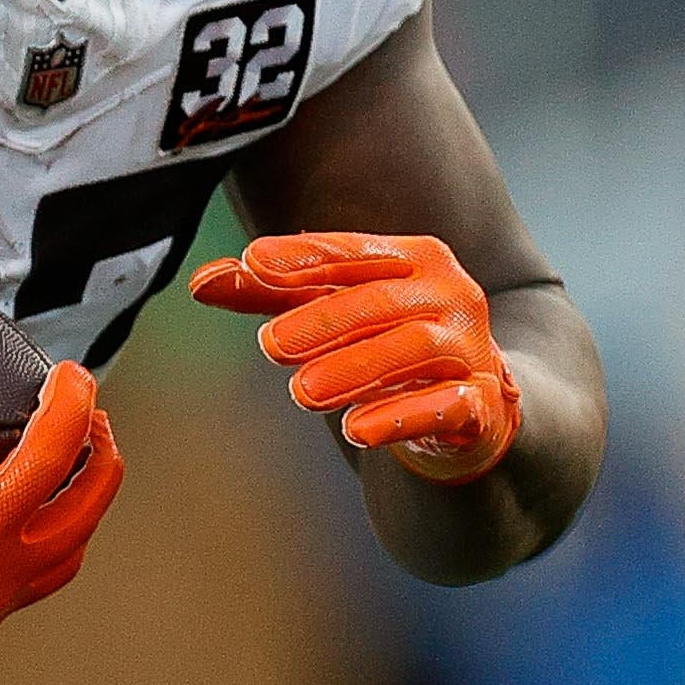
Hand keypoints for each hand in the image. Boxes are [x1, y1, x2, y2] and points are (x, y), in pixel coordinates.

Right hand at [0, 328, 119, 684]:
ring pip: (64, 559)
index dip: (70, 406)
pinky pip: (25, 585)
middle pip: (85, 513)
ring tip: (70, 471)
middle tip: (91, 416)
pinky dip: (38, 546)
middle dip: (101, 457)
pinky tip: (8, 524)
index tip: (72, 374)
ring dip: (79, 510)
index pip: (52, 459)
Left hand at [190, 230, 522, 478]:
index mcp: (415, 260)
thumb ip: (272, 294)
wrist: (471, 408)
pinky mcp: (483, 404)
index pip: (353, 254)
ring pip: (415, 348)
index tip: (252, 262)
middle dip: (323, 321)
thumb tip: (200, 281)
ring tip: (302, 392)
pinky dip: (402, 417)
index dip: (303, 257)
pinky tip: (360, 430)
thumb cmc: (389, 345)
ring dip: (356, 368)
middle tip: (269, 344)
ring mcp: (471, 349)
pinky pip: (448, 406)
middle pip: (381, 301)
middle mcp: (450, 295)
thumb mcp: (333, 315)